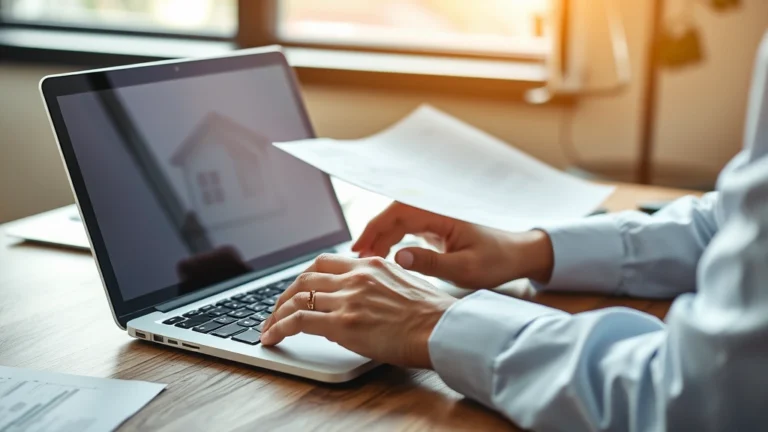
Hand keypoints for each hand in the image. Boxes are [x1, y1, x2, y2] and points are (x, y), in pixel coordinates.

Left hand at [261, 254, 456, 368]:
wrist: (443, 329)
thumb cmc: (433, 315)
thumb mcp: (404, 286)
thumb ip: (379, 286)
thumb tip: (362, 301)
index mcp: (371, 264)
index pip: (326, 262)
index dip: (306, 276)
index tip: (298, 289)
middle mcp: (356, 276)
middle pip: (305, 277)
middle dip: (285, 294)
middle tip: (277, 309)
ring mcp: (348, 298)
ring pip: (297, 298)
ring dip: (277, 313)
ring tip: (269, 327)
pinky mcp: (343, 323)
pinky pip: (299, 321)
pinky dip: (279, 328)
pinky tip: (272, 337)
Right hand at [352, 202, 553, 287]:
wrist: (516, 255)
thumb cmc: (496, 260)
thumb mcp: (465, 268)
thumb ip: (431, 263)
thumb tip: (399, 257)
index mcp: (441, 213)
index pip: (398, 213)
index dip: (374, 228)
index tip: (359, 248)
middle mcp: (435, 211)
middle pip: (393, 215)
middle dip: (372, 234)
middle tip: (356, 258)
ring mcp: (434, 218)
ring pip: (397, 222)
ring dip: (379, 238)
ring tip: (364, 260)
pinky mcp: (434, 228)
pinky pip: (405, 229)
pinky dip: (390, 241)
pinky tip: (381, 257)